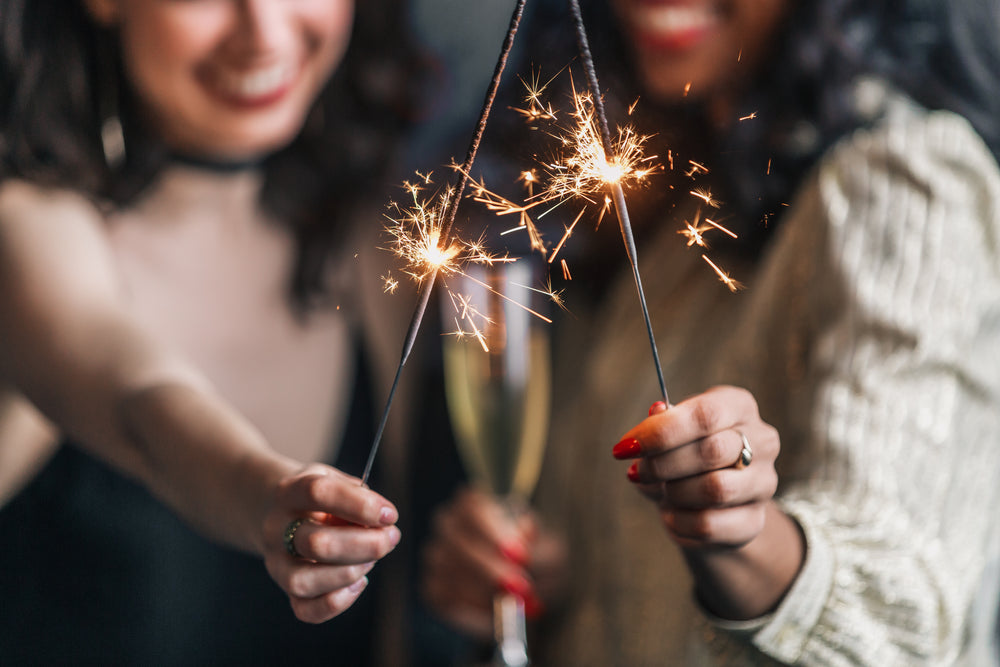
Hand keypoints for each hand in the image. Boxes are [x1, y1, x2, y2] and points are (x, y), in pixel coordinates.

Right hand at [262, 464, 400, 622]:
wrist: (275, 509)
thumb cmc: (317, 496)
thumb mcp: (334, 479)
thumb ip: (358, 497)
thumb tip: (383, 522)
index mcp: (289, 492)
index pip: (319, 493)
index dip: (361, 505)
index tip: (389, 514)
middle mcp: (276, 529)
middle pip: (316, 544)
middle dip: (365, 545)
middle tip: (391, 537)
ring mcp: (276, 563)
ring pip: (304, 581)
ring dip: (350, 573)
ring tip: (371, 560)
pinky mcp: (285, 589)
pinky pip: (305, 610)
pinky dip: (338, 602)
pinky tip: (358, 583)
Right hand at [421, 487, 565, 638]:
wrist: (529, 590)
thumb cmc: (537, 560)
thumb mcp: (550, 552)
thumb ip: (538, 546)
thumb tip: (525, 531)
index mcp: (475, 505)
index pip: (472, 507)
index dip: (493, 530)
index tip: (520, 555)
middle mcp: (449, 525)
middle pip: (457, 541)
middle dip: (489, 567)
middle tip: (520, 587)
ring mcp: (437, 556)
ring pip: (450, 572)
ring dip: (485, 591)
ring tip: (514, 601)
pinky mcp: (433, 587)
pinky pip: (446, 598)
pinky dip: (472, 607)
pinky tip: (494, 609)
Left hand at [613, 386, 779, 550]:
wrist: (710, 502)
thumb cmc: (685, 456)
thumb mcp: (670, 434)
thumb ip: (662, 424)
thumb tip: (656, 411)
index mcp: (740, 406)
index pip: (705, 415)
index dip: (660, 432)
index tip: (625, 447)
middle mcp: (762, 441)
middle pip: (710, 451)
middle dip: (662, 464)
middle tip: (637, 472)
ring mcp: (764, 483)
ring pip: (714, 489)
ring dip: (674, 492)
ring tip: (661, 491)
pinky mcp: (755, 521)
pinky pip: (710, 524)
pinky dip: (679, 521)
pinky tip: (671, 514)